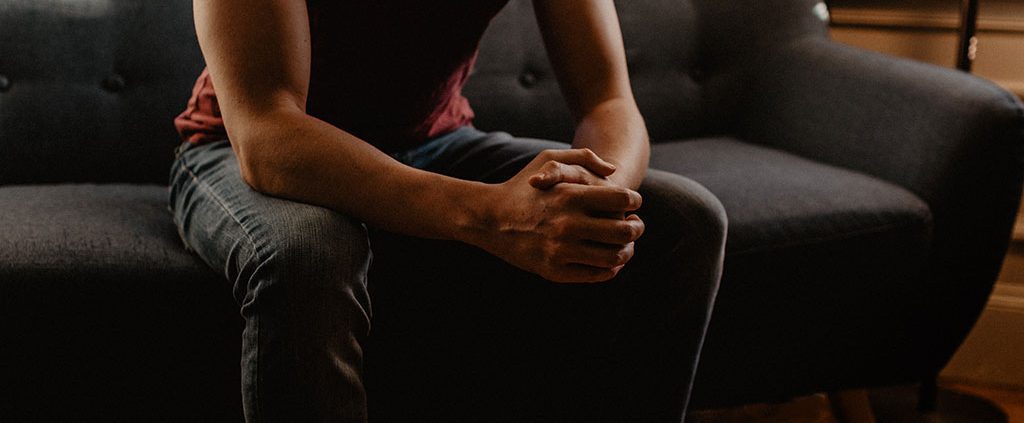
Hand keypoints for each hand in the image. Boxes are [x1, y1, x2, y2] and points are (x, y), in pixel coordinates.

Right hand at [473, 149, 644, 282]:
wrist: (489, 218)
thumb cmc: (523, 186)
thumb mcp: (548, 158)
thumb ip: (584, 158)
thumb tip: (614, 171)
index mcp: (570, 195)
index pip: (621, 200)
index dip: (635, 202)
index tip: (634, 205)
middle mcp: (567, 224)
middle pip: (623, 231)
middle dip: (637, 228)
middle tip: (636, 226)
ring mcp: (561, 251)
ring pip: (613, 257)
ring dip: (627, 251)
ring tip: (626, 246)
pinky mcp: (554, 271)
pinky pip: (595, 275)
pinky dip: (610, 269)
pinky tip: (610, 261)